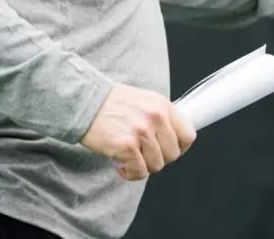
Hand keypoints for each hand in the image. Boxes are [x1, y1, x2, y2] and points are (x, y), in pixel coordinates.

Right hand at [81, 84, 196, 180]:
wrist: (85, 102)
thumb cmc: (112, 103)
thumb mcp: (145, 101)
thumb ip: (161, 117)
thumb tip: (174, 138)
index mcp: (163, 106)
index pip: (188, 135)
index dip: (179, 148)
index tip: (167, 150)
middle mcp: (156, 118)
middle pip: (173, 154)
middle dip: (158, 159)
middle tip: (142, 155)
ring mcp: (142, 132)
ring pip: (156, 165)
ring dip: (142, 166)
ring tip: (129, 158)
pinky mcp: (126, 145)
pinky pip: (139, 171)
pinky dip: (129, 173)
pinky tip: (119, 164)